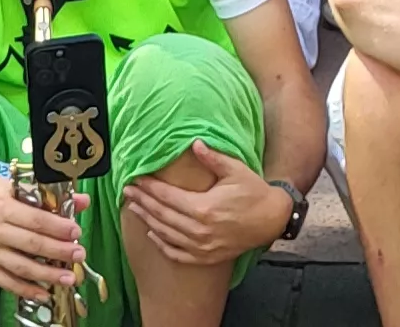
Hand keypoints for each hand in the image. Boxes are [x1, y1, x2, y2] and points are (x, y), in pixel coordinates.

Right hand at [0, 175, 88, 303]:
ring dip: (47, 275)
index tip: (76, 232)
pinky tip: (44, 293)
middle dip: (59, 252)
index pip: (36, 221)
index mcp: (1, 205)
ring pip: (21, 267)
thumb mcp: (12, 183)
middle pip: (32, 245)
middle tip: (79, 255)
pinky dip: (25, 290)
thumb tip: (80, 201)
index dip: (58, 228)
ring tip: (69, 278)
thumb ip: (47, 194)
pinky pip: (5, 280)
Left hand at [119, 142, 287, 268]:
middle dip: (142, 202)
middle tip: (127, 191)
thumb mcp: (235, 170)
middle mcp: (199, 230)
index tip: (135, 179)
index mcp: (203, 208)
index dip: (149, 187)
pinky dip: (163, 245)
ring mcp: (202, 246)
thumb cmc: (254, 192)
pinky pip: (178, 254)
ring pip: (166, 234)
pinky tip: (153, 234)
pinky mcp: (207, 256)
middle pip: (161, 215)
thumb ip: (212, 157)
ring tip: (134, 208)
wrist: (272, 219)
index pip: (167, 196)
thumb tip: (194, 143)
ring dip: (147, 220)